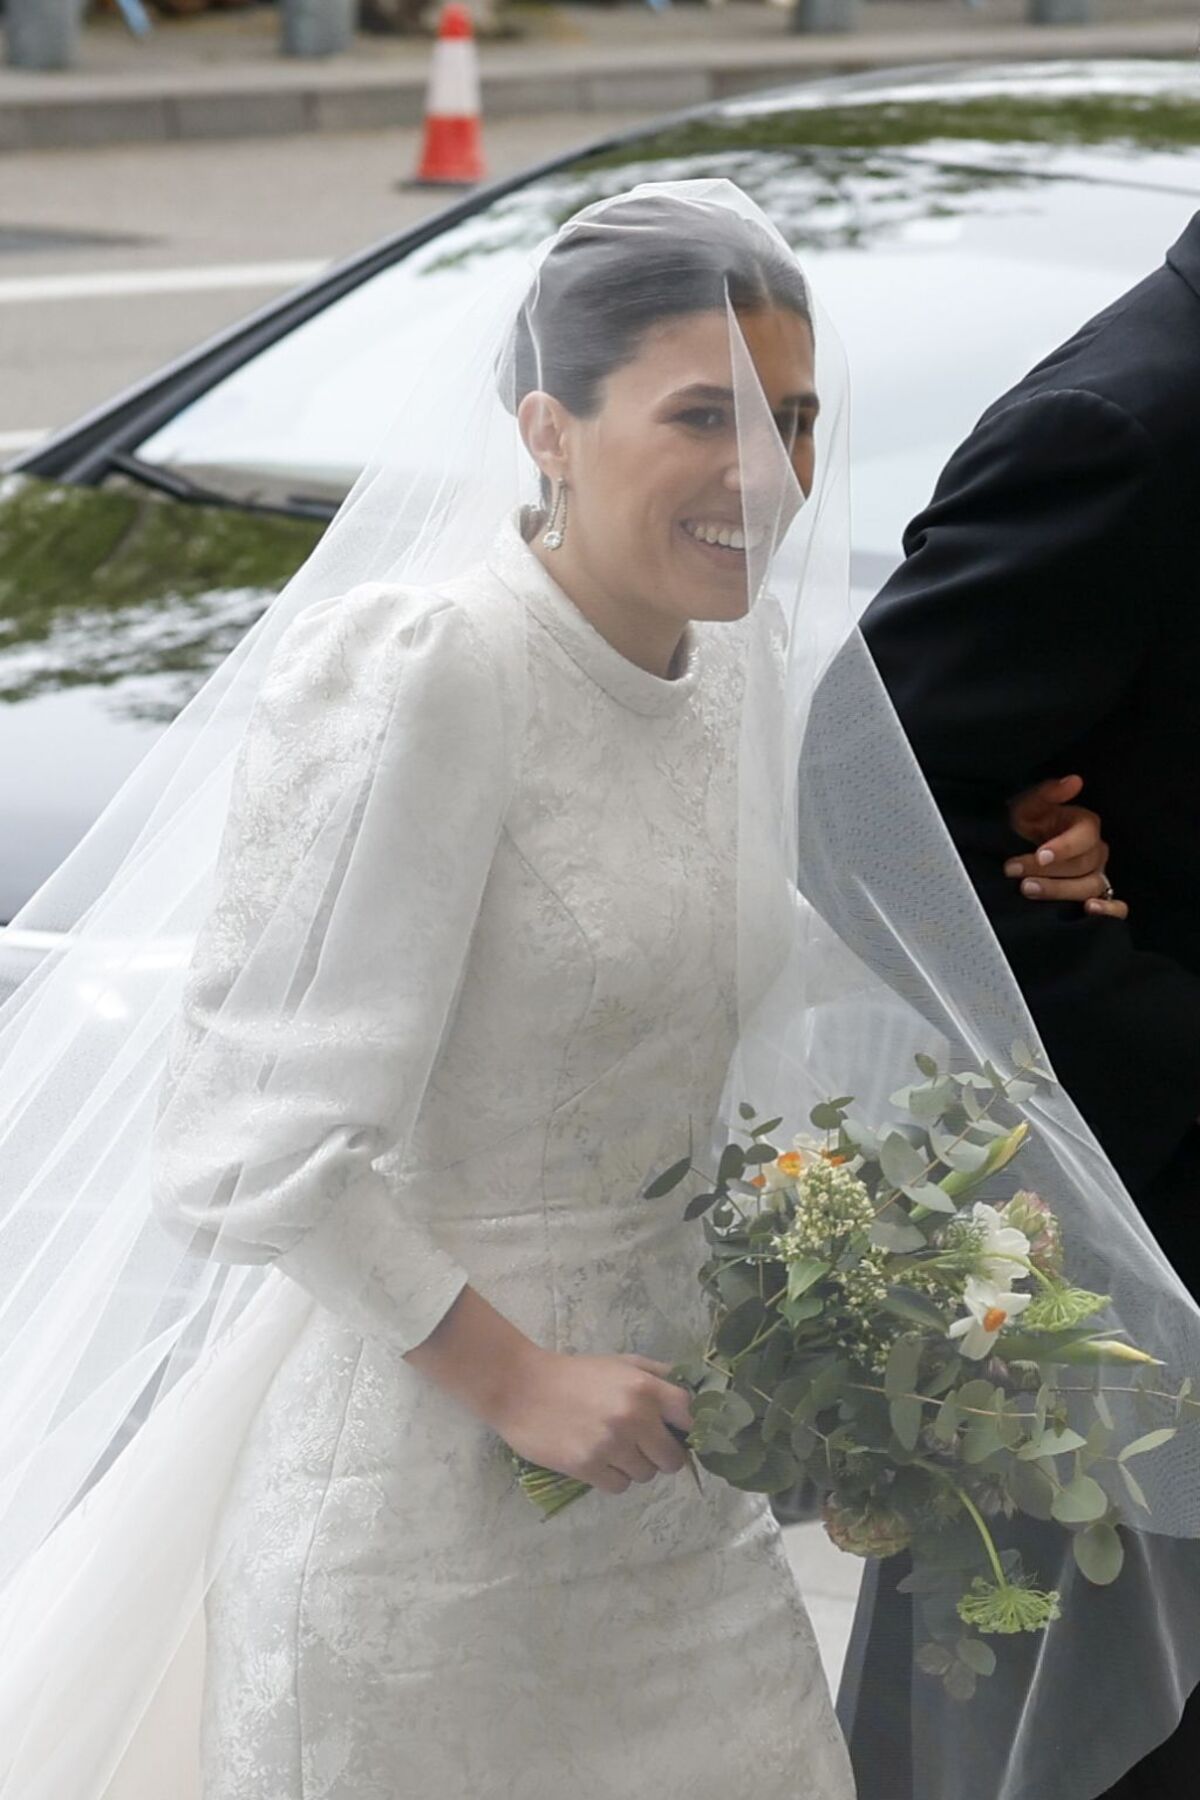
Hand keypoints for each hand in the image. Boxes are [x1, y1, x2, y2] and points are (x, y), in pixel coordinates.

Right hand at [490, 1348, 693, 1495]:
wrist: (522, 1387)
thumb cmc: (574, 1374)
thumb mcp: (620, 1363)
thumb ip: (657, 1375)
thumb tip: (691, 1396)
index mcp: (644, 1388)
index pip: (689, 1418)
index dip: (686, 1428)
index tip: (675, 1432)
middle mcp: (634, 1417)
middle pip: (672, 1458)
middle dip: (661, 1455)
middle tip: (641, 1446)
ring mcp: (611, 1444)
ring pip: (646, 1475)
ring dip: (634, 1467)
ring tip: (612, 1448)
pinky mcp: (588, 1467)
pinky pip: (620, 1487)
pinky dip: (612, 1478)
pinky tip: (597, 1460)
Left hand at [1006, 774, 1127, 919]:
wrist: (1021, 849)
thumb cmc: (1029, 825)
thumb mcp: (1030, 805)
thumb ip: (1048, 792)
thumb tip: (1074, 781)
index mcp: (1086, 827)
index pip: (1084, 838)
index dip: (1064, 847)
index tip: (1040, 854)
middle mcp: (1096, 852)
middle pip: (1083, 865)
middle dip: (1046, 870)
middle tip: (1014, 871)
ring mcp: (1098, 876)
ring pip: (1092, 886)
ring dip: (1062, 891)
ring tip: (1028, 889)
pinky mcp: (1097, 897)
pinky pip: (1117, 907)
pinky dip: (1109, 911)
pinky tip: (1089, 911)